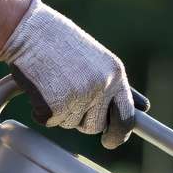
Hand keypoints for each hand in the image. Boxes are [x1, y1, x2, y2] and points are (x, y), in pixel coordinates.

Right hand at [0, 0, 148, 148]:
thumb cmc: (63, 45)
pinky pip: (48, 121)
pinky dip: (41, 111)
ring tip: (53, 83)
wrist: (29, 31)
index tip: (111, 141)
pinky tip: (39, 87)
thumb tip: (143, 107)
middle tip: (68, 96)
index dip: (119, 134)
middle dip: (82, 120)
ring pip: (70, 124)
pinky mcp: (53, 105)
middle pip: (95, 126)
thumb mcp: (99, 61)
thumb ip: (118, 87)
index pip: (126, 117)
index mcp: (115, 76)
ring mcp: (78, 97)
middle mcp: (101, 87)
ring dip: (60, 112)